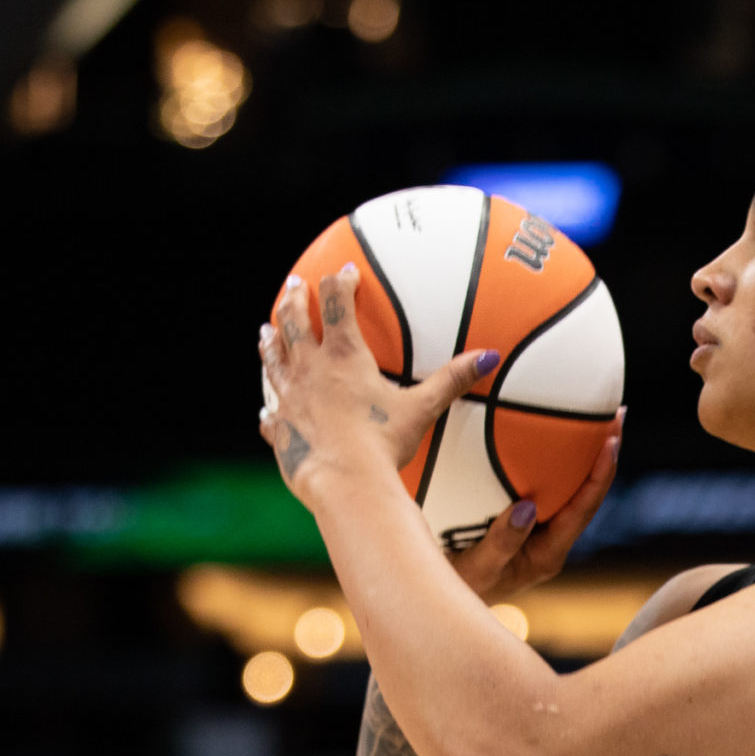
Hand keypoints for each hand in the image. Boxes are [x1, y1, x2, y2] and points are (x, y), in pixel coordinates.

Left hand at [259, 267, 498, 496]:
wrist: (345, 483)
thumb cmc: (384, 443)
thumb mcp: (422, 408)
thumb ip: (452, 380)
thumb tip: (489, 356)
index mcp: (343, 355)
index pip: (336, 303)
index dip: (340, 283)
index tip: (345, 272)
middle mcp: (309, 369)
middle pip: (295, 322)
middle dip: (295, 299)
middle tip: (295, 285)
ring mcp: (290, 399)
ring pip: (274, 361)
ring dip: (270, 342)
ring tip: (265, 328)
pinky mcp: (281, 430)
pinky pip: (270, 415)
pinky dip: (269, 409)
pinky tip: (265, 409)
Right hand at [446, 409, 624, 603]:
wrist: (443, 601)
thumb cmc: (458, 589)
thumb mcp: (476, 569)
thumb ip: (501, 543)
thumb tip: (527, 507)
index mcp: (547, 554)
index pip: (583, 510)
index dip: (600, 476)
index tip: (612, 441)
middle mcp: (552, 542)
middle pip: (587, 495)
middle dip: (604, 455)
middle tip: (616, 413)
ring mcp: (541, 533)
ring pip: (572, 490)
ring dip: (586, 455)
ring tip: (599, 417)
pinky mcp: (527, 524)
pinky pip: (550, 489)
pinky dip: (558, 462)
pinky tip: (558, 438)